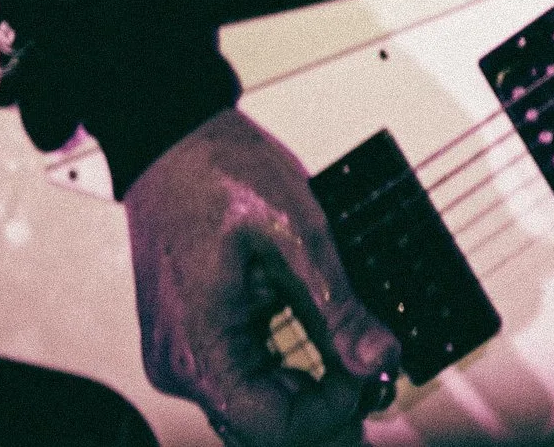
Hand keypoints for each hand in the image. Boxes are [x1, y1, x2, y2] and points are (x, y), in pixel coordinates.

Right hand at [124, 108, 401, 443]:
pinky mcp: (190, 338)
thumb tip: (379, 357)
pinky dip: (281, 372)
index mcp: (199, 347)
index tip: (365, 377)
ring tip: (349, 361)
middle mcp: (181, 364)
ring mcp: (182, 353)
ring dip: (303, 394)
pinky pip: (239, 377)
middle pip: (259, 425)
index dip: (326, 414)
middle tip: (368, 377)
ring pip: (251, 406)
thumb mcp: (296, 231)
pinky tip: (317, 350)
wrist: (175, 136)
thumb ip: (338, 306)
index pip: (270, 427)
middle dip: (321, 410)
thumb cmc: (218, 170)